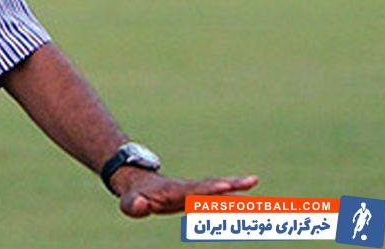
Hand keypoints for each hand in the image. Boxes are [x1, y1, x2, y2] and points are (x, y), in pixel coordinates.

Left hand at [112, 168, 258, 217]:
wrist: (137, 184)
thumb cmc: (134, 197)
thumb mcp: (129, 203)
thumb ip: (134, 205)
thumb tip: (140, 204)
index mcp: (173, 191)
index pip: (194, 190)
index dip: (208, 189)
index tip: (225, 186)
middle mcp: (187, 188)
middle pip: (211, 185)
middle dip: (231, 184)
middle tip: (251, 180)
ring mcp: (193, 191)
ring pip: (218, 190)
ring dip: (237, 188)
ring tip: (254, 182)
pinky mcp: (196, 197)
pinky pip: (217, 198)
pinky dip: (233, 198)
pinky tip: (247, 201)